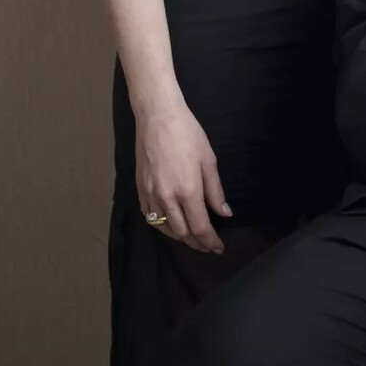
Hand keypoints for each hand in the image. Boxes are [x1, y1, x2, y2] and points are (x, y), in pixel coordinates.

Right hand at [134, 102, 230, 253]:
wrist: (158, 118)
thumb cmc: (188, 134)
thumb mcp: (209, 161)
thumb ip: (215, 191)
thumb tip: (224, 213)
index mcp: (188, 191)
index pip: (200, 227)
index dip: (210, 241)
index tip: (218, 248)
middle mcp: (167, 198)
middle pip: (182, 232)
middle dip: (196, 243)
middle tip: (207, 247)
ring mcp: (151, 194)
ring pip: (164, 228)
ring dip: (179, 237)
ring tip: (192, 239)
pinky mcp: (140, 189)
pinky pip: (150, 216)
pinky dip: (161, 226)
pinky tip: (170, 225)